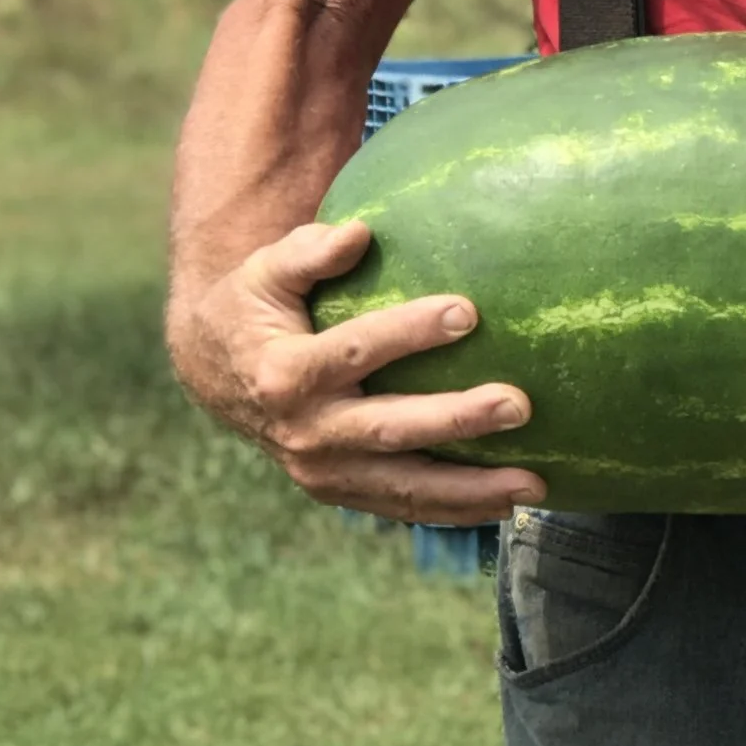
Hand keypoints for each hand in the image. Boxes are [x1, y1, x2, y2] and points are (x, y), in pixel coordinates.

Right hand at [166, 216, 545, 525]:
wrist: (213, 375)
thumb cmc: (253, 309)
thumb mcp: (264, 272)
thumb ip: (307, 251)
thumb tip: (357, 233)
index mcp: (285, 374)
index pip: (356, 351)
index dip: (409, 332)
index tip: (468, 311)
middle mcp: (305, 433)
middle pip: (390, 430)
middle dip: (456, 419)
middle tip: (519, 404)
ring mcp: (323, 471)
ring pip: (404, 488)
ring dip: (470, 490)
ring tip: (532, 482)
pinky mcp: (340, 492)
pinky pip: (403, 507)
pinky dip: (455, 512)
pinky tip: (508, 505)